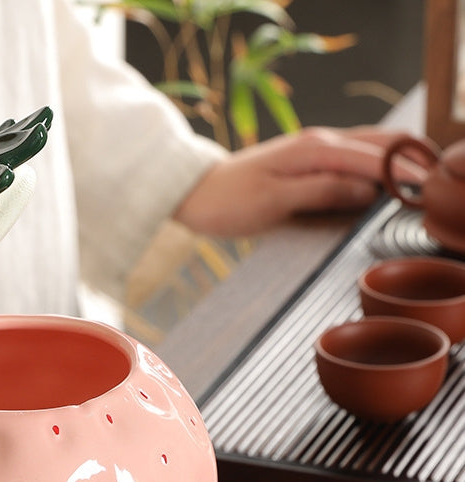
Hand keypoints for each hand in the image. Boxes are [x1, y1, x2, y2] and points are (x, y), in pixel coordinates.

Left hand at [174, 126, 429, 237]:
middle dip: (406, 162)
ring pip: (366, 149)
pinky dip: (371, 170)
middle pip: (379, 143)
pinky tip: (380, 187)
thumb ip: (322, 192)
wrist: (193, 194)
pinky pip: (349, 161)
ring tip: (411, 189)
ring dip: (392, 164)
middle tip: (425, 190)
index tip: (421, 193)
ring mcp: (312, 151)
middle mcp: (318, 143)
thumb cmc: (228, 202)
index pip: (373, 158)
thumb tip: (366, 190)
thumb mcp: (275, 202)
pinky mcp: (305, 163)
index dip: (402, 175)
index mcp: (314, 150)